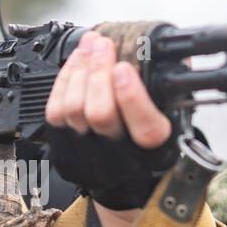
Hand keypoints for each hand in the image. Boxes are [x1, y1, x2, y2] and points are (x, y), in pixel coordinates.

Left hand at [44, 30, 177, 210]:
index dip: (132, 97)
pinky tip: (76, 61)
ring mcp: (87, 156)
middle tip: (103, 44)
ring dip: (80, 70)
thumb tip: (171, 55)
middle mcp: (120, 159)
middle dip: (99, 72)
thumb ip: (169, 90)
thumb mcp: (172, 118)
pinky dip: (64, 80)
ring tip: (90, 45)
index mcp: (155, 152)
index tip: (125, 68)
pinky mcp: (64, 150)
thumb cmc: (150, 140)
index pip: (145, 130)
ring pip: (73, 110)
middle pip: (100, 114)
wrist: (126, 181)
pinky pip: (55, 111)